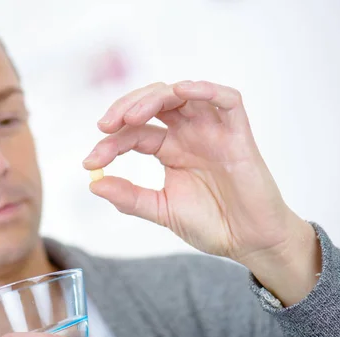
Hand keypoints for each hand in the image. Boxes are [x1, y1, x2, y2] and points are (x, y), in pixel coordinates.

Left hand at [83, 81, 320, 304]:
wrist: (249, 242)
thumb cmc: (211, 225)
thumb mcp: (162, 210)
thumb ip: (130, 197)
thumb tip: (94, 184)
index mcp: (169, 150)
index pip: (134, 133)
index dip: (109, 144)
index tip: (90, 163)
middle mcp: (188, 134)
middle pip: (153, 103)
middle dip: (125, 108)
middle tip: (105, 126)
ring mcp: (213, 131)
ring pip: (182, 94)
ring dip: (154, 97)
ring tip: (131, 116)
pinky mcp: (238, 134)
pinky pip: (227, 100)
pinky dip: (206, 90)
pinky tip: (182, 92)